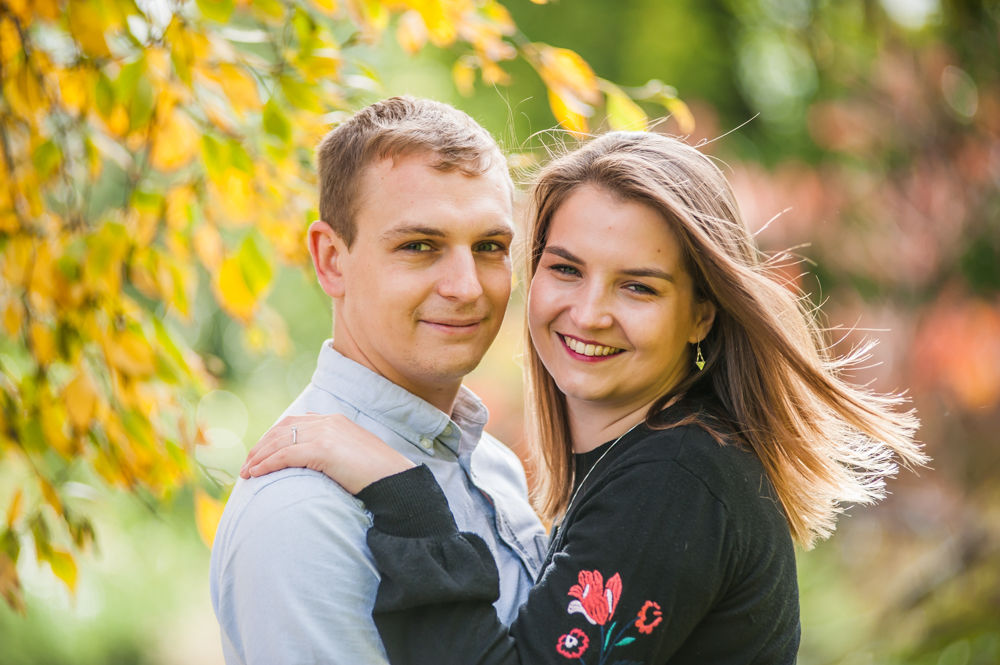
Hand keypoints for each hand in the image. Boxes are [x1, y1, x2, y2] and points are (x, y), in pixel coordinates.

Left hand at [239, 414, 415, 493]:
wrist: (394, 479)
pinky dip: (266, 464)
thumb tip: (317, 464)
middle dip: (260, 446)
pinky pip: (285, 455)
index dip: (272, 436)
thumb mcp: (352, 455)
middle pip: (282, 430)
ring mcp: (325, 433)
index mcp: (334, 420)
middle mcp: (327, 422)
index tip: (260, 452)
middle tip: (247, 464)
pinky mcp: (323, 449)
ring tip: (246, 472)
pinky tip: (256, 474)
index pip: (294, 422)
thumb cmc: (376, 474)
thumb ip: (333, 451)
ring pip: (280, 442)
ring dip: (258, 457)